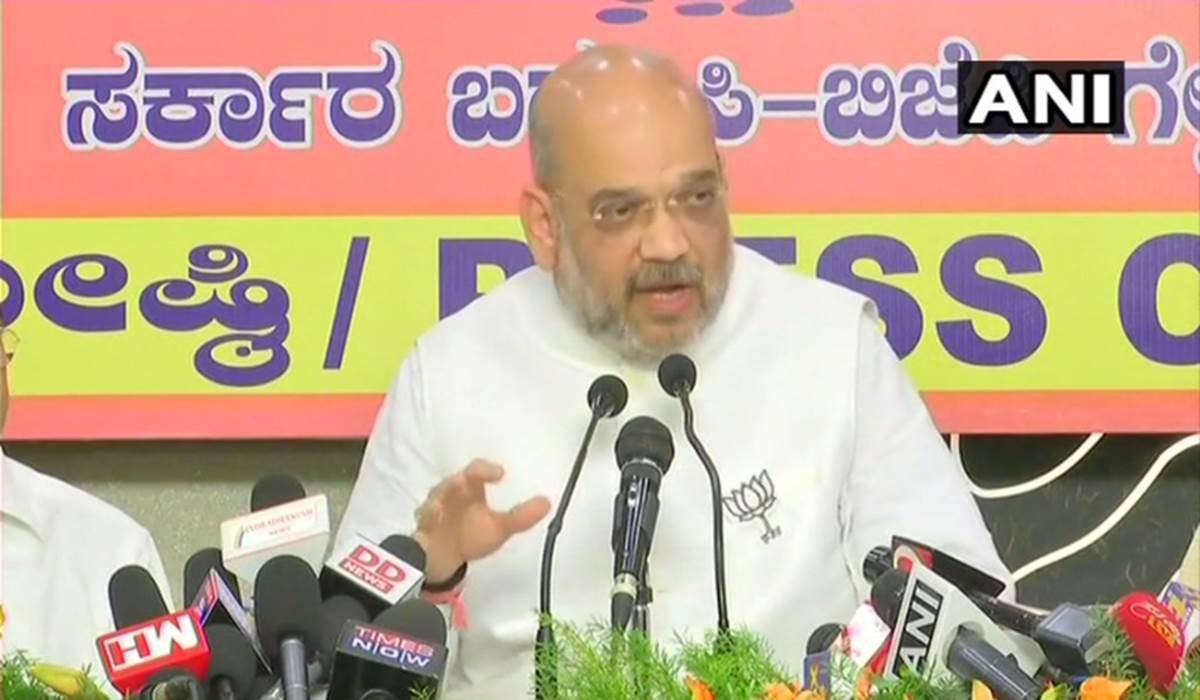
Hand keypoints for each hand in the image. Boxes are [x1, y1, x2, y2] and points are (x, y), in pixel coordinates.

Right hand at [414, 459, 550, 582]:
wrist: (444, 558)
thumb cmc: (471, 535)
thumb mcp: (500, 528)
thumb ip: (521, 516)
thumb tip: (547, 502)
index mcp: (470, 488)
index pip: (477, 470)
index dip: (486, 469)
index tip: (501, 473)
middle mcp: (450, 494)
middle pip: (452, 482)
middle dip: (458, 482)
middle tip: (466, 482)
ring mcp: (434, 510)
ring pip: (434, 500)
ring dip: (439, 501)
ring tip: (444, 504)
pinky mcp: (422, 528)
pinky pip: (422, 522)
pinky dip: (427, 519)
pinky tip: (432, 519)